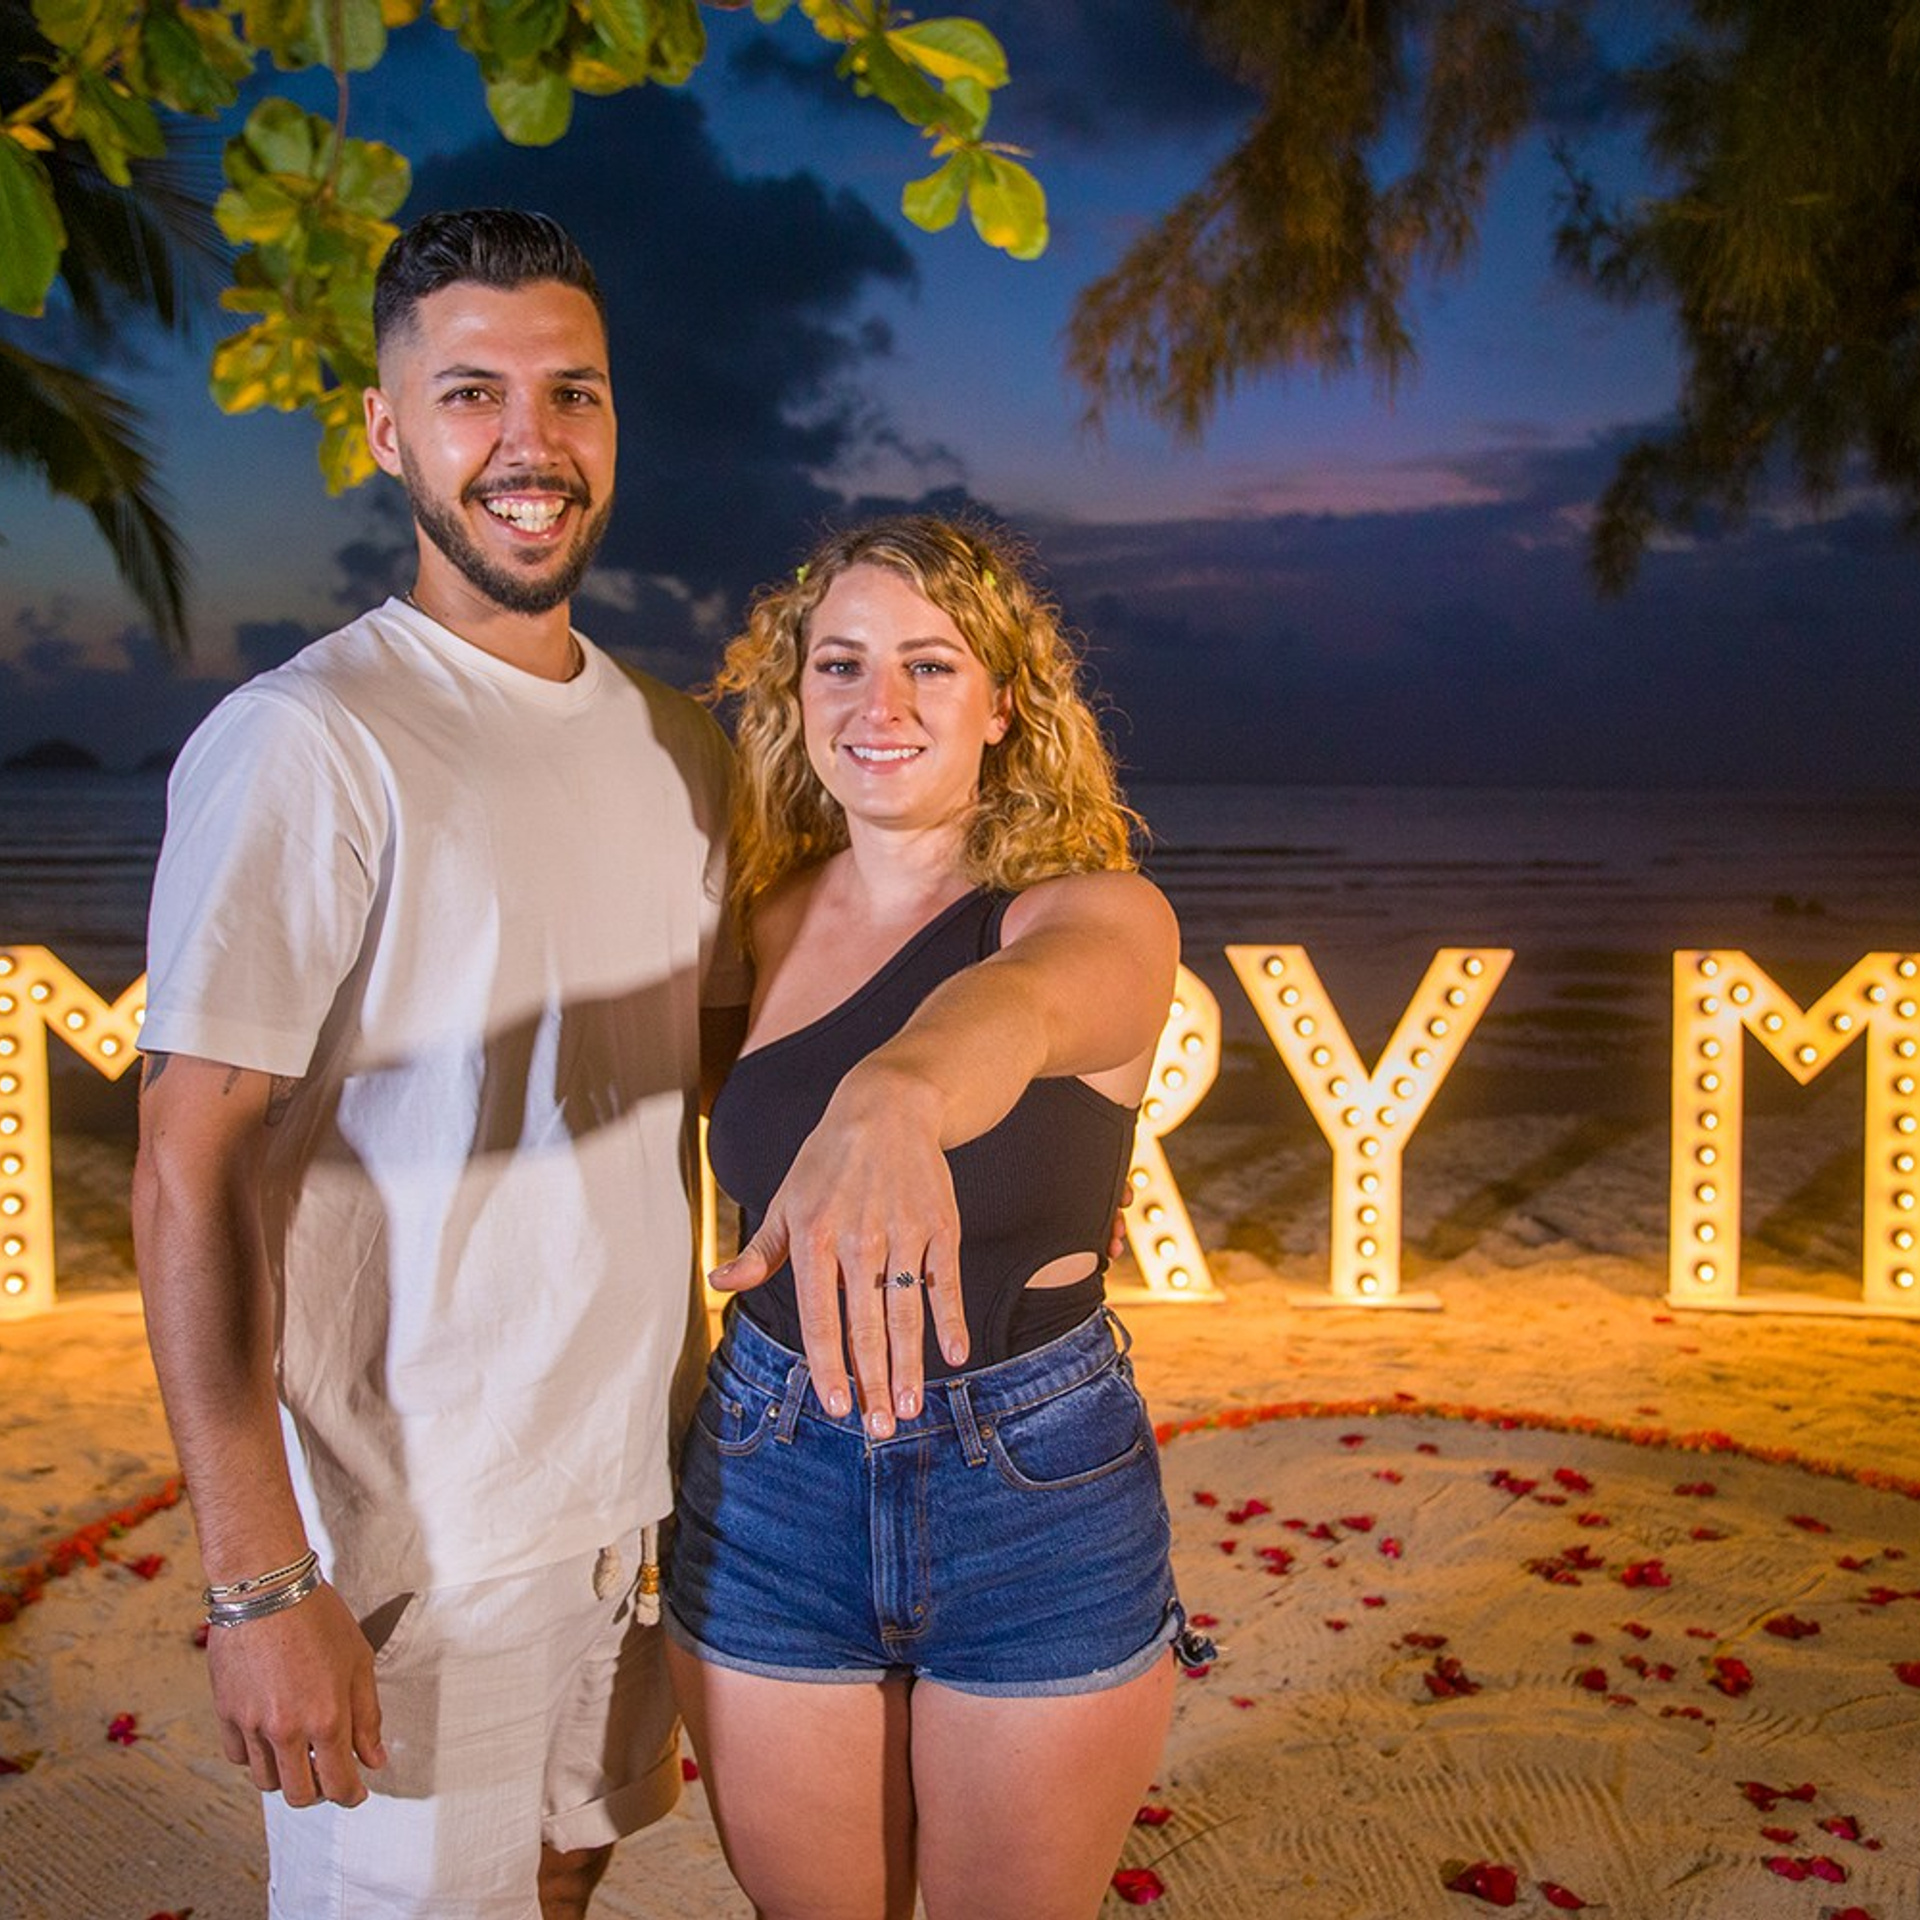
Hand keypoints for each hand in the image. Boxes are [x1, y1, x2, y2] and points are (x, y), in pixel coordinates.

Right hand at [206, 1582, 385, 1807]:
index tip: (356, 1792)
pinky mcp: (226, 1714)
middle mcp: (287, 1730)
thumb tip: (374, 1760)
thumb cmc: (319, 1617)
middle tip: (327, 1775)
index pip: (338, 1784)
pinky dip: (256, 1756)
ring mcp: (251, 1725)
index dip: (351, 1795)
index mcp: (326, 1718)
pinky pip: (239, 1757)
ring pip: (266, 1780)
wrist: (266, 1588)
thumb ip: (367, 1717)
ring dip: (286, 1774)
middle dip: (318, 1792)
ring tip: (300, 1750)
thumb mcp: (359, 1661)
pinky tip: (270, 1734)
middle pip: (299, 1794)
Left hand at [709, 1066, 968, 1434]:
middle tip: (880, 1429)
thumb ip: (759, 1252)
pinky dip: (951, 1318)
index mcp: (814, 1236)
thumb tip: (719, 1285)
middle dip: (874, 1381)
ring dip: (911, 1363)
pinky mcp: (940, 1224)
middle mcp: (858, 1237)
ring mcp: (904, 1231)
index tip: (837, 1407)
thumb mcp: (786, 1200)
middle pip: (866, 1324)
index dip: (828, 1366)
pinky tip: (956, 1355)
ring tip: (912, 1406)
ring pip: (907, 1310)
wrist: (886, 1107)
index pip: (820, 1316)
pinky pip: (946, 1280)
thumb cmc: (827, 1160)